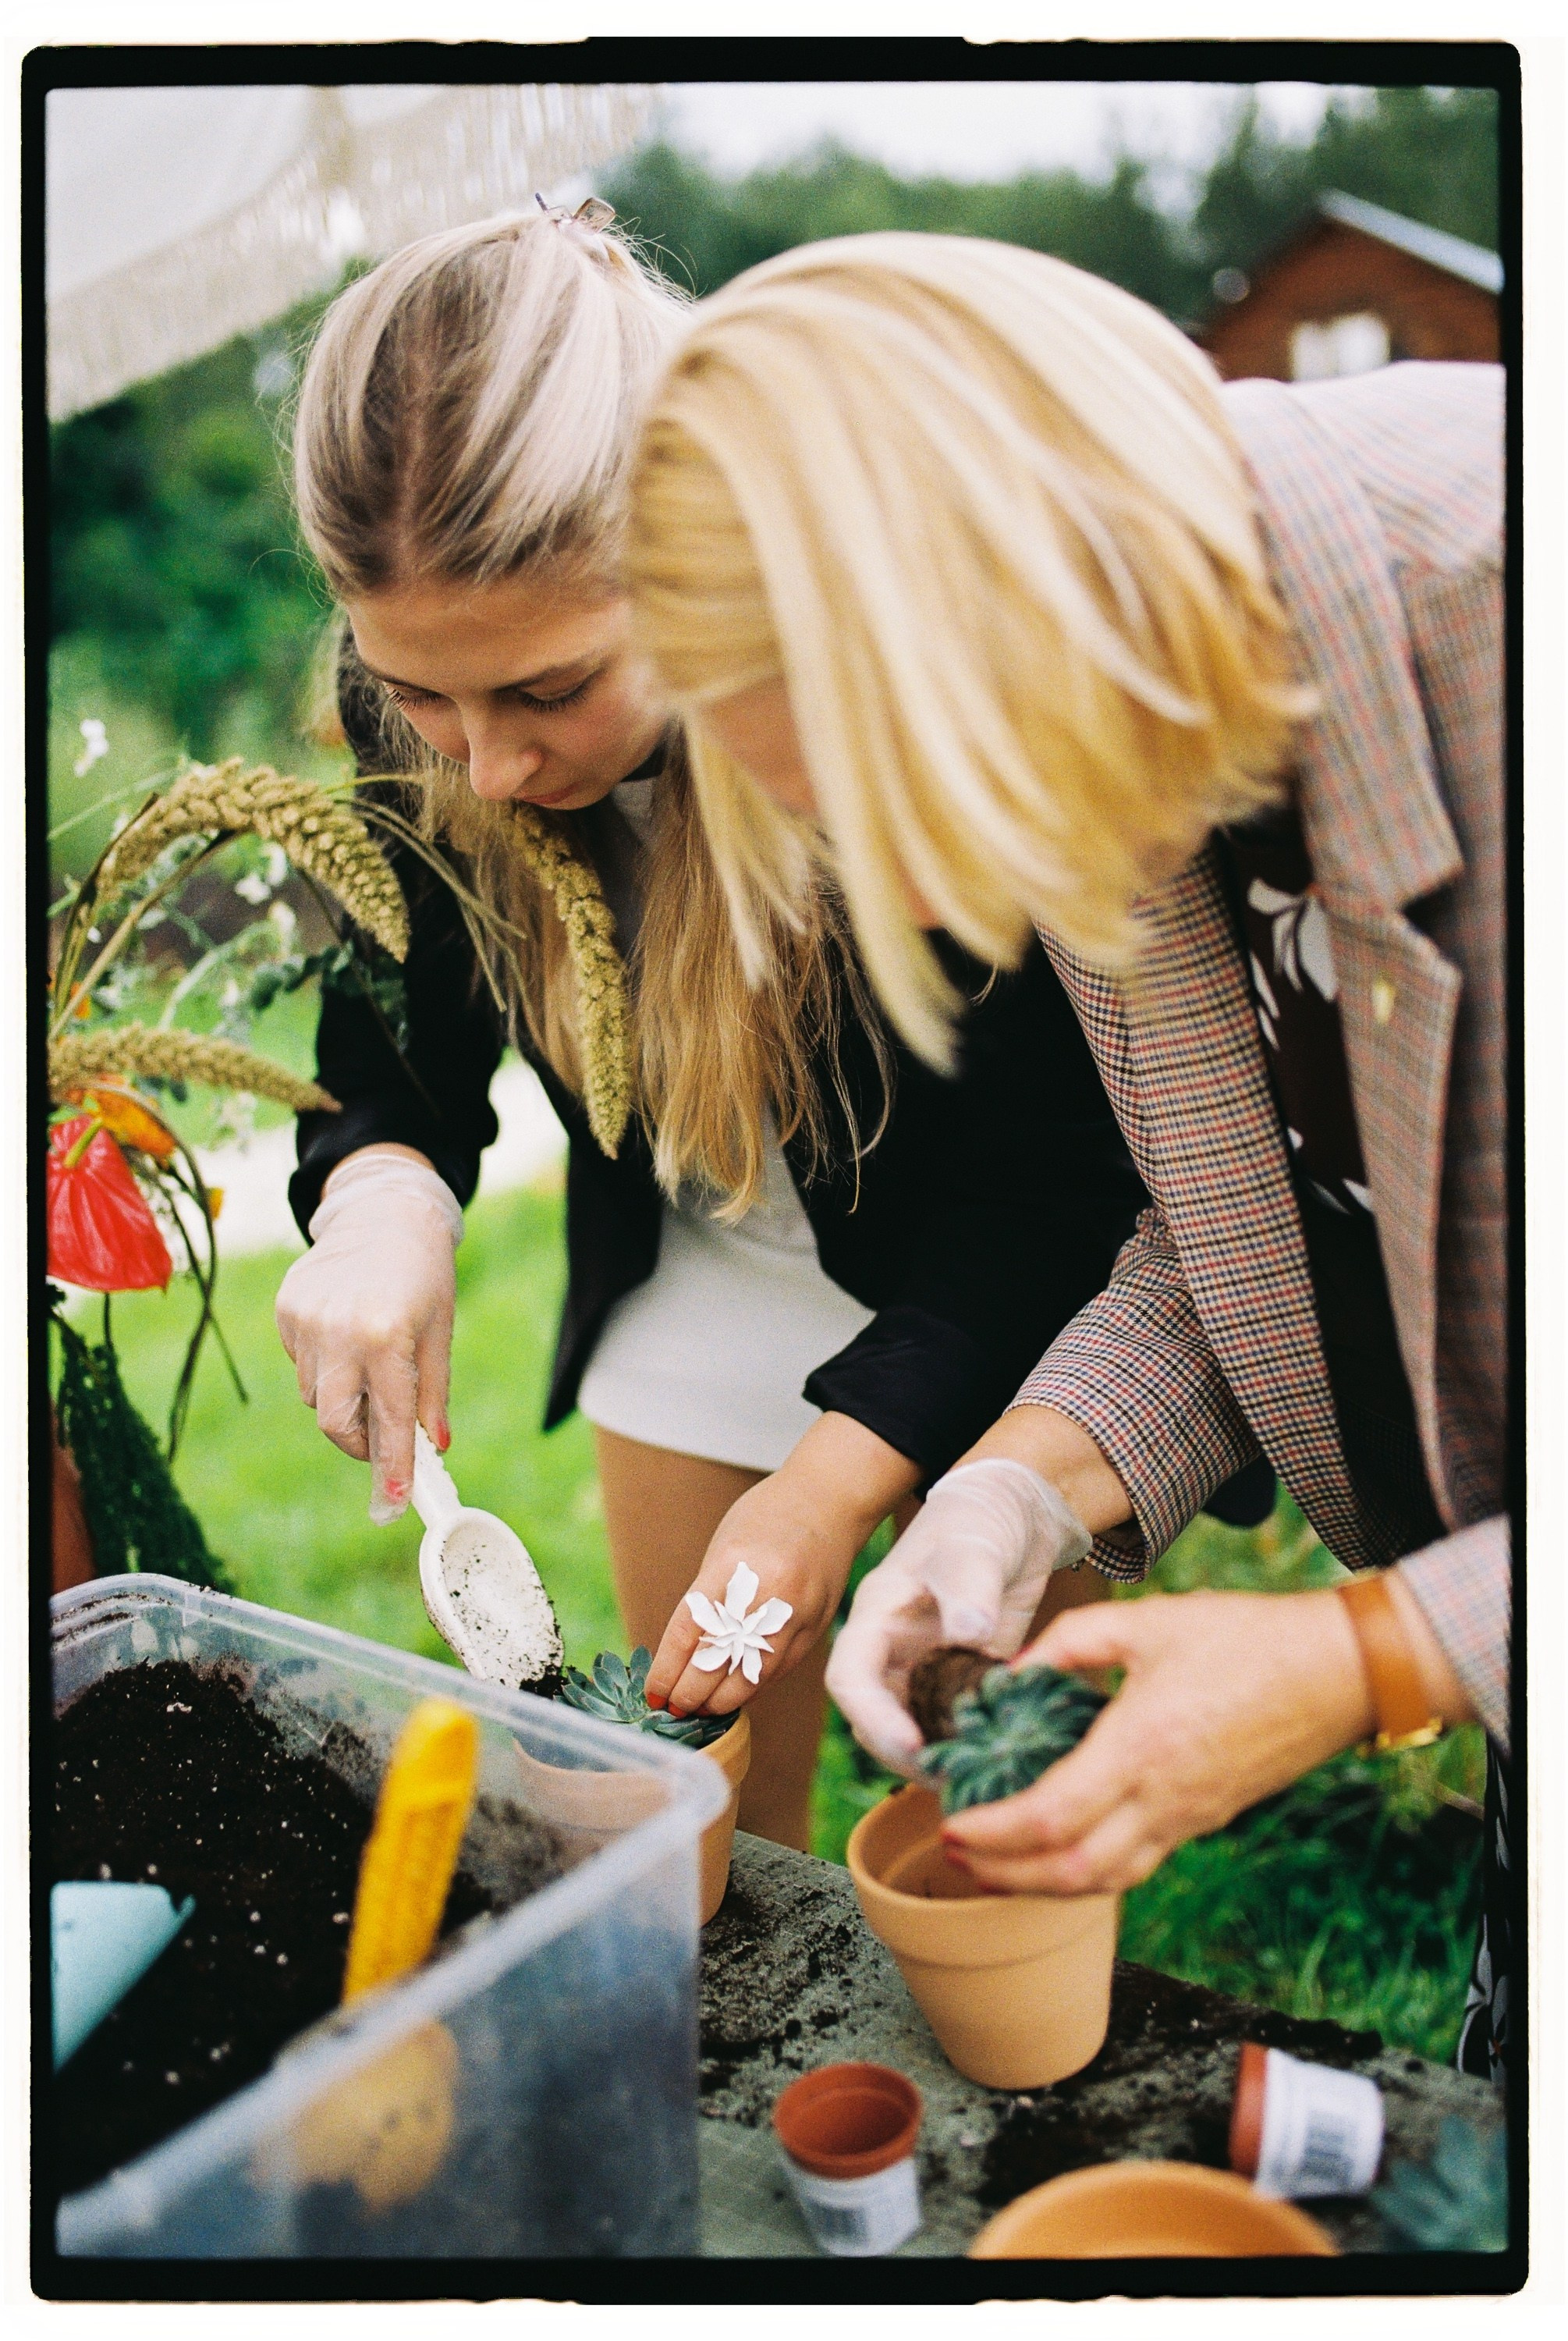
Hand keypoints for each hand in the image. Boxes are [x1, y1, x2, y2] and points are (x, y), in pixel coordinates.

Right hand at [274, 1145, 462, 1522]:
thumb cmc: (424, 1274)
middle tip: (380, 1442)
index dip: (392, 1468)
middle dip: (358, 1442)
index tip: (393, 1507)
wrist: (383, 1212)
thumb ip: (433, 1394)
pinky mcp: (285, 1310)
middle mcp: (338, 1331)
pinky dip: (324, 1364)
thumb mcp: (440, 1332)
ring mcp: (304, 1320)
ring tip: (369, 1356)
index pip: (389, 1420)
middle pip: (334, 1422)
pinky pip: (301, 1362)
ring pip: (316, 1393)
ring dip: (342, 1395)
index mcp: (385, 1336)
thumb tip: (435, 1447)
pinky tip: (344, 1330)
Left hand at [646, 1414, 920, 1718]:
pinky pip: (778, 1668)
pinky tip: (735, 1692)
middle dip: (691, 1694)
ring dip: (722, 1700)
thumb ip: (708, 1597)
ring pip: (752, 1677)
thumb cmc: (767, 1517)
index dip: (668, 1671)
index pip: (691, 1633)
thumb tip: (685, 1654)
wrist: (829, 1501)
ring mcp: (796, 1612)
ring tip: (700, 1709)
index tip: (655, 1692)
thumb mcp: (724, 1547)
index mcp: (733, 1566)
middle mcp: (767, 1593)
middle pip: (720, 1662)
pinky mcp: (816, 1625)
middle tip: (673, 1708)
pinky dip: (753, 1685)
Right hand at [824, 1458, 1092, 1774]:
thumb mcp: (972, 1548)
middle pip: (875, 1721)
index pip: (852, 1679)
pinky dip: (969, 1746)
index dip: (875, 1718)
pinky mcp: (962, 1683)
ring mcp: (927, 1671)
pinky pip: (954, 1726)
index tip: (913, 1745)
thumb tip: (970, 1633)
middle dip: (904, 1755)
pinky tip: (1000, 1760)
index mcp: (876, 1619)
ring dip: (937, 1759)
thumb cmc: (977, 1520)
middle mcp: (893, 1653)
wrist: (1015, 1515)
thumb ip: (970, 1589)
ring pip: (913, 1732)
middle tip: (950, 1777)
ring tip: (976, 1778)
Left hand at [940, 1587, 1378, 1895]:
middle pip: (1070, 1871)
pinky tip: (1061, 1850)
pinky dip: (1087, 1871)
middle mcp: (1164, 1799)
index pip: (1051, 1817)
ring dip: (1042, 1884)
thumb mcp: (1149, 1620)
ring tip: (997, 1866)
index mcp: (1142, 1748)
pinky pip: (1137, 1865)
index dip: (994, 1833)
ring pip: (1105, 1880)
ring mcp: (1189, 1818)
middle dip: (1005, 1875)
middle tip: (959, 1856)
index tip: (954, 1824)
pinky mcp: (1206, 1820)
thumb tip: (1013, 1672)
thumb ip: (1071, 1643)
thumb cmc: (1246, 1638)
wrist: (1337, 1671)